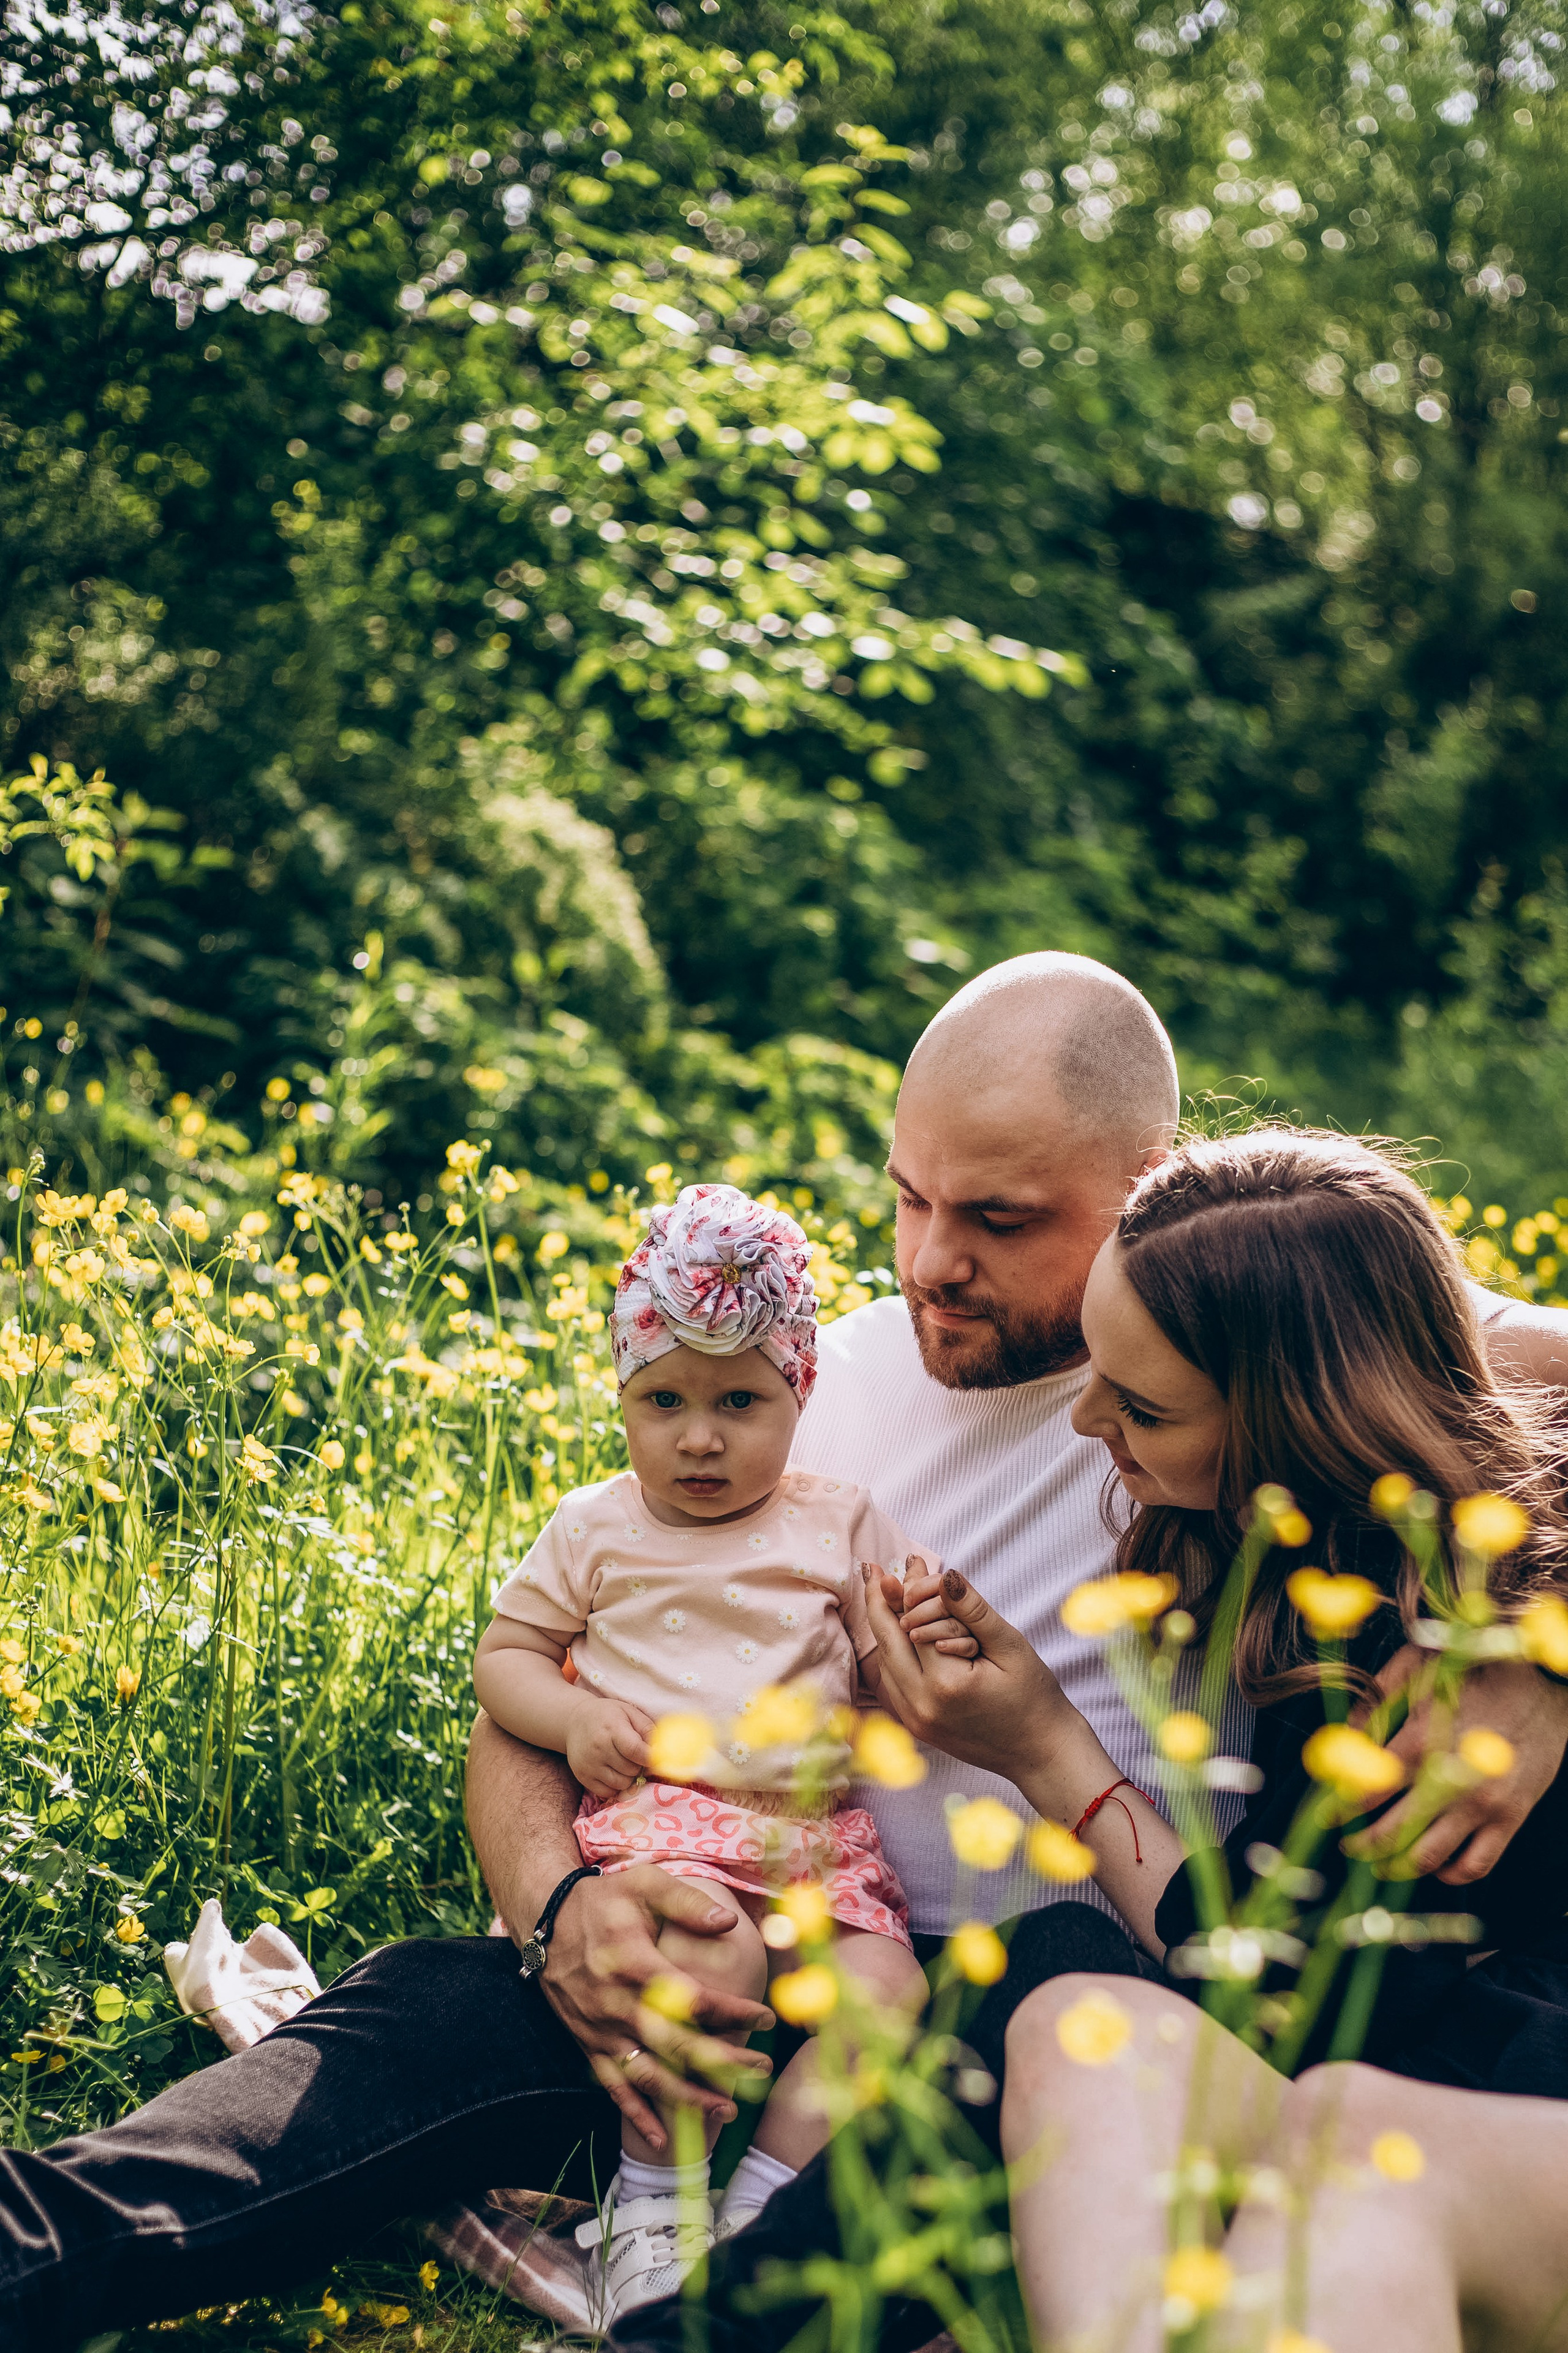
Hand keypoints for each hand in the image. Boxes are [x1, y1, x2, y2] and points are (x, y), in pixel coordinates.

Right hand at [540, 1865, 774, 2150]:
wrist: (544, 1920)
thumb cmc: (603, 1900)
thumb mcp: (643, 1883)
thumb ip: (685, 1902)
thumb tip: (729, 1922)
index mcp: (636, 1965)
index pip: (693, 1999)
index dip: (733, 2012)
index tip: (766, 2018)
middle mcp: (618, 2005)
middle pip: (676, 2045)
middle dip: (722, 2063)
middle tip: (761, 2071)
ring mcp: (601, 2030)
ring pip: (648, 2075)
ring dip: (688, 2098)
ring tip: (727, 2110)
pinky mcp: (588, 2044)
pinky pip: (613, 2087)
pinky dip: (636, 2116)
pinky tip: (663, 2140)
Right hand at [564, 1694, 652, 1797]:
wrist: (575, 1721)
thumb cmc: (608, 1716)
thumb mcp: (629, 1712)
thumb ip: (648, 1729)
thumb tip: (662, 1750)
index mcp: (612, 1728)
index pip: (635, 1750)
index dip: (650, 1757)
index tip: (656, 1757)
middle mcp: (598, 1748)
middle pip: (631, 1770)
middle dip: (639, 1765)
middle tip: (635, 1756)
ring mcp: (589, 1764)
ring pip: (622, 1784)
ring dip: (628, 1776)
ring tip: (623, 1762)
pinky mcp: (583, 1777)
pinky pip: (608, 1792)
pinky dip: (615, 1785)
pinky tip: (613, 1771)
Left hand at [864, 1561, 1070, 1773]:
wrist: (1041, 1754)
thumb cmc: (1033, 1698)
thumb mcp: (1010, 1646)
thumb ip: (973, 1610)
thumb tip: (945, 1576)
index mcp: (946, 1685)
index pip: (914, 1622)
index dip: (911, 1587)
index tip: (912, 1559)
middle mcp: (921, 1706)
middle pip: (886, 1642)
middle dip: (879, 1601)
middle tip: (874, 1568)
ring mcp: (915, 1722)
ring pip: (884, 1664)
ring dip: (884, 1628)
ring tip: (887, 1593)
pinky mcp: (917, 1729)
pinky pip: (893, 1684)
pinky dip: (892, 1655)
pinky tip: (899, 1633)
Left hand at [1347, 1649, 1567, 1881]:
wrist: (1545, 1684)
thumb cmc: (1474, 1671)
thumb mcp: (1417, 1667)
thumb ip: (1376, 1701)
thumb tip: (1344, 1736)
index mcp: (1421, 1742)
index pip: (1367, 1791)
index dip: (1339, 1809)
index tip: (1325, 1818)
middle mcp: (1450, 1781)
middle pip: (1392, 1833)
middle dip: (1362, 1846)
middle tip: (1349, 1848)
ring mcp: (1483, 1805)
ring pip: (1429, 1857)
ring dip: (1398, 1868)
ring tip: (1382, 1867)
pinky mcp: (1511, 1818)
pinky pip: (1477, 1865)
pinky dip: (1451, 1875)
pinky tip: (1436, 1868)